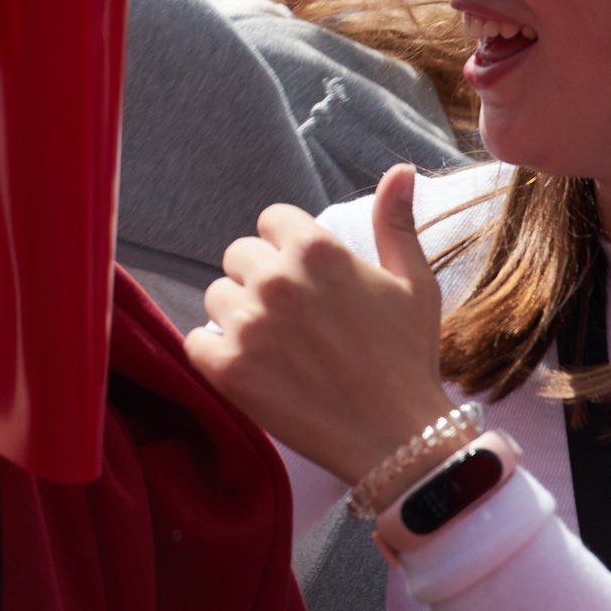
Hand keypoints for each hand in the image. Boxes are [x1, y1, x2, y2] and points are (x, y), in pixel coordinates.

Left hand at [184, 165, 453, 486]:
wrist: (398, 440)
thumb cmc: (407, 358)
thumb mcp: (413, 282)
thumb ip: (396, 222)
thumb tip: (399, 170)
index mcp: (316, 248)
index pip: (270, 220)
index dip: (286, 247)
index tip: (307, 280)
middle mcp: (276, 278)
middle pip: (238, 256)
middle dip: (260, 281)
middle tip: (295, 321)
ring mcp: (247, 323)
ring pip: (217, 297)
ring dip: (239, 317)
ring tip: (279, 349)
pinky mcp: (227, 368)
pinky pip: (197, 341)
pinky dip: (217, 354)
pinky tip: (255, 370)